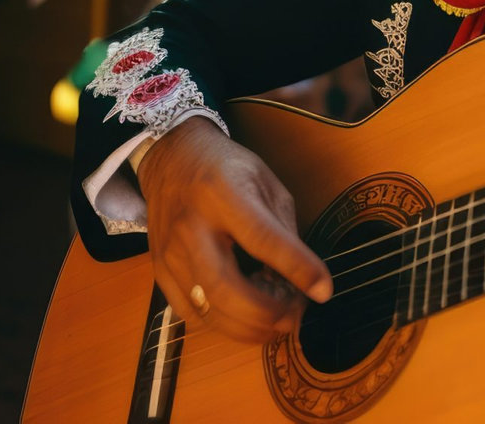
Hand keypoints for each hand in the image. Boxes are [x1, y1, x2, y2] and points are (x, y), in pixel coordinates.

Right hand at [135, 116, 333, 343]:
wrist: (172, 158)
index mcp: (223, 193)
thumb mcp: (264, 180)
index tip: (323, 290)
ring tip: (276, 319)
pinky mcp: (161, 271)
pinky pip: (191, 314)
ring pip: (208, 309)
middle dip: (268, 313)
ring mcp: (170, 253)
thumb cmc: (225, 167)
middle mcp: (191, 226)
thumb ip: (282, 227)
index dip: (297, 268)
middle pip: (226, 288)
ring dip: (249, 327)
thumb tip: (300, 275)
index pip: (262, 238)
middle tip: (296, 316)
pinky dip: (222, 324)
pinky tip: (243, 314)